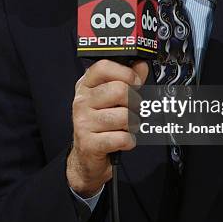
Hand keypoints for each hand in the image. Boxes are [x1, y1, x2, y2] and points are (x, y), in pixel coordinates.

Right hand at [66, 59, 147, 196]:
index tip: (135, 82)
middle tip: (132, 109)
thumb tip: (141, 65)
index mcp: (86, 85)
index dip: (126, 73)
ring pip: (124, 116)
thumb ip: (128, 79)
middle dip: (134, 102)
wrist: (86, 156)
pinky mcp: (89, 143)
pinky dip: (129, 141)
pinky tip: (121, 140)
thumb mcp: (112, 98)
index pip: (103, 67)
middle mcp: (82, 101)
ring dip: (132, 124)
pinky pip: (122, 138)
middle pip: (119, 90)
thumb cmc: (101, 123)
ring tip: (125, 127)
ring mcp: (83, 122)